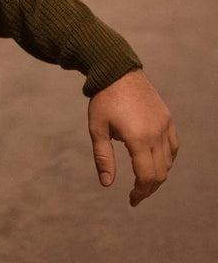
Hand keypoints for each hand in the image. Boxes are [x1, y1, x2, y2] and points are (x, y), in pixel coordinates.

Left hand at [88, 69, 178, 205]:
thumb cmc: (103, 99)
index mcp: (138, 138)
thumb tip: (107, 183)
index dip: (141, 192)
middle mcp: (156, 134)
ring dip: (158, 174)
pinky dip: (167, 158)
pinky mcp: (167, 119)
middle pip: (160, 173)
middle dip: (149, 188)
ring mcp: (164, 126)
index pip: (146, 176)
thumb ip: (103, 157)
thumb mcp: (97, 128)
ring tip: (142, 179)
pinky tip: (155, 161)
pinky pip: (173, 146)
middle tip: (136, 195)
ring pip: (169, 161)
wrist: (116, 70)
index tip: (132, 200)